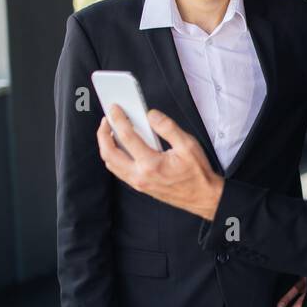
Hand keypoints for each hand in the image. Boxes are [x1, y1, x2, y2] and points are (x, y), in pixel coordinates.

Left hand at [98, 105, 222, 220]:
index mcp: (151, 164)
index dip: (118, 119)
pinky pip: (118, 171)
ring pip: (111, 164)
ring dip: (106, 146)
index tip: (115, 109)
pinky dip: (114, 157)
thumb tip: (151, 115)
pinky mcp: (140, 186)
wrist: (203, 197)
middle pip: (109, 153)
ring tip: (110, 132)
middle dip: (102, 134)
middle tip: (106, 120)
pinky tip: (120, 147)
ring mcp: (138, 183)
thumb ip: (168, 127)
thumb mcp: (188, 145)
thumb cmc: (197, 173)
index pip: (127, 137)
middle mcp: (140, 175)